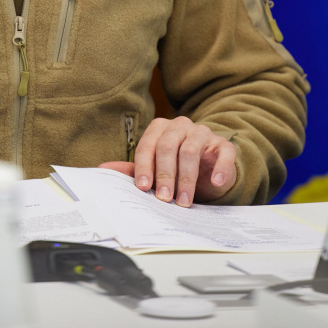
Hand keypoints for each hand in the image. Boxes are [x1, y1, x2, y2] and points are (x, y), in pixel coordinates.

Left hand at [99, 116, 235, 206]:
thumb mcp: (154, 170)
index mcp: (160, 129)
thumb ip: (132, 169)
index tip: (144, 188)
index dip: (145, 166)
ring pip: (192, 149)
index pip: (148, 145)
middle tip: (164, 198)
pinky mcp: (223, 144)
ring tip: (184, 200)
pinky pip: (224, 152)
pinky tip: (214, 182)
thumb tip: (103, 170)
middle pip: (168, 146)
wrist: (209, 170)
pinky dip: (220, 167)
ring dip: (187, 178)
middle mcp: (181, 126)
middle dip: (165, 174)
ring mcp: (203, 133)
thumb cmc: (177, 169)